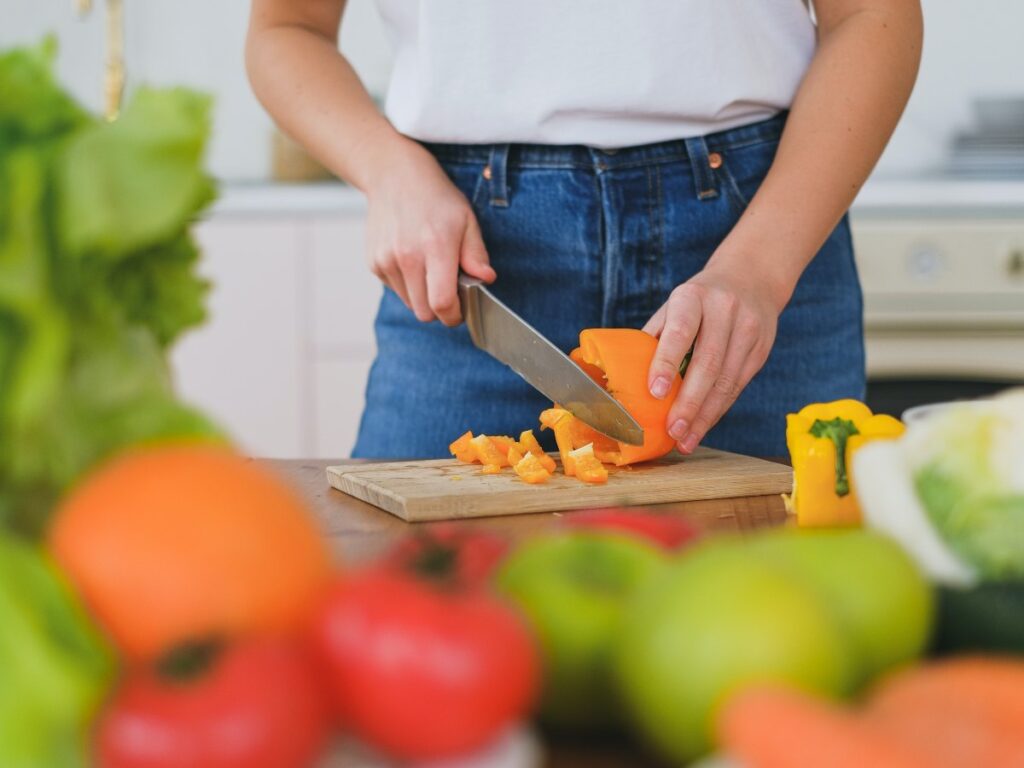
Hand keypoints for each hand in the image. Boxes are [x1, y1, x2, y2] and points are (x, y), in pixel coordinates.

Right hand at [365, 141, 494, 325]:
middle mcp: (407, 257)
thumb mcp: (466, 220)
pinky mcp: (374, 263)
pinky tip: (412, 259)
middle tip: (449, 291)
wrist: (393, 176)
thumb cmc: (436, 198)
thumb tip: (486, 279)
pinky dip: (407, 284)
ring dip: (423, 296)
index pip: (442, 303)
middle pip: (424, 312)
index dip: (454, 315)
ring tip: (429, 269)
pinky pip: (396, 290)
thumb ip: (476, 254)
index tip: (460, 311)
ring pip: (410, 303)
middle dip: (439, 309)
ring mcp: (386, 261)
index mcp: (435, 247)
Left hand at [643, 260, 785, 453]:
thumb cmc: (698, 300)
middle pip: (708, 363)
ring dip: (704, 416)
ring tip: (685, 440)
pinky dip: (718, 410)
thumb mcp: (674, 305)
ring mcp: (748, 330)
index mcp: (693, 297)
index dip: (666, 363)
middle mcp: (724, 311)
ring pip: (726, 381)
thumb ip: (656, 337)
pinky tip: (702, 427)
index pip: (680, 332)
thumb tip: (626, 377)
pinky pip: (737, 386)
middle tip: (671, 430)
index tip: (654, 392)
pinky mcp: (761, 350)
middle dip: (689, 402)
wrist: (751, 279)